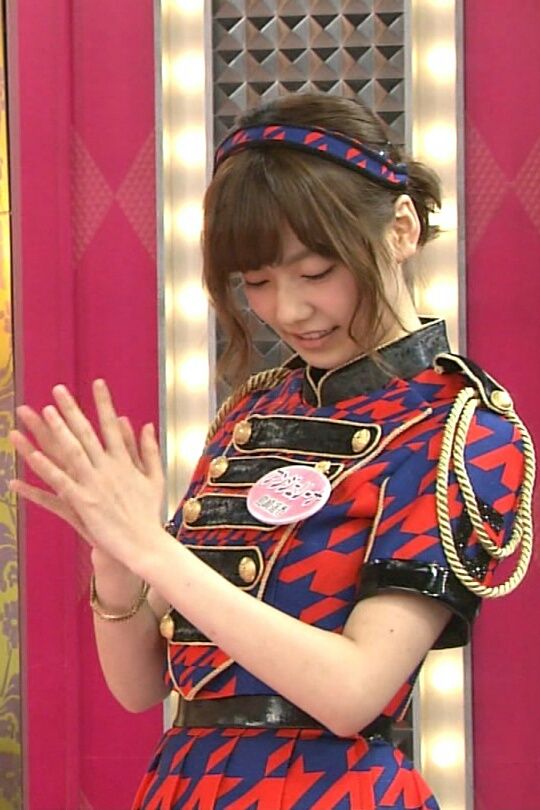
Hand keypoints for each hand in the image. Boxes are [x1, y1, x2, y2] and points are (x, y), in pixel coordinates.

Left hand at [9, 381, 164, 570]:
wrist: (144, 544)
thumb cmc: (148, 513)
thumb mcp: (155, 478)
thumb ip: (148, 450)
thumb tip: (146, 425)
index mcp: (123, 461)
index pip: (111, 425)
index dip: (103, 403)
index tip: (97, 383)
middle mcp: (108, 468)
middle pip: (86, 434)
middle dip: (71, 410)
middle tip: (58, 390)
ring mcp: (94, 485)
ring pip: (70, 453)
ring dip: (54, 432)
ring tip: (40, 413)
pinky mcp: (83, 504)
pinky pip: (60, 484)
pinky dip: (46, 470)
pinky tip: (31, 458)